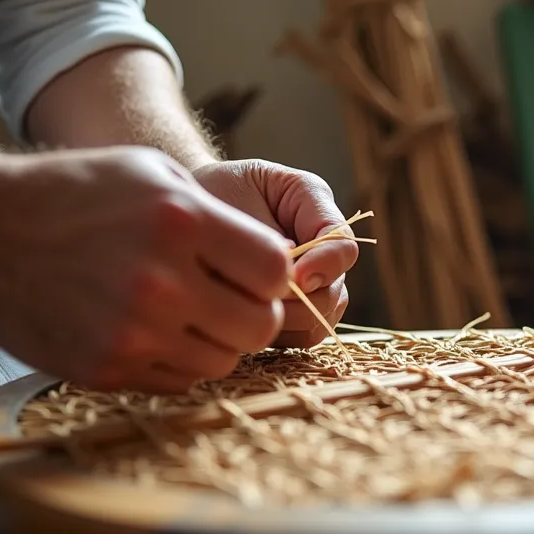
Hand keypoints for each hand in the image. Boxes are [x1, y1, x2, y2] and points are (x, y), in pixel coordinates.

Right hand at [0, 146, 290, 392]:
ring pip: (224, 360)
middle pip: (260, 325)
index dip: (271, 273)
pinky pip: (180, 381)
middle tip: (225, 297)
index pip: (276, 271)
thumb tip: (281, 261)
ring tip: (184, 311)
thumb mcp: (151, 173)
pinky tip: (150, 329)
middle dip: (251, 311)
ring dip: (215, 339)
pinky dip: (177, 360)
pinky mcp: (108, 369)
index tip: (251, 269)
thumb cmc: (72, 195)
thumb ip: (220, 215)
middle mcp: (162, 282)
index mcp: (181, 221)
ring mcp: (133, 332)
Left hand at [192, 159, 357, 347]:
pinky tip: (243, 319)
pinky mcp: (300, 311)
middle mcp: (323, 248)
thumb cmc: (210, 196)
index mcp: (315, 206)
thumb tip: (294, 281)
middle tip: (253, 297)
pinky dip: (276, 335)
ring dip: (282, 321)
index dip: (325, 266)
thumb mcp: (233, 200)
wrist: (190, 210)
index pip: (343, 246)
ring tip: (241, 306)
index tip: (293, 277)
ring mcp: (316, 282)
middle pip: (334, 292)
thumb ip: (264, 238)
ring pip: (320, 321)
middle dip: (296, 302)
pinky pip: (302, 337)